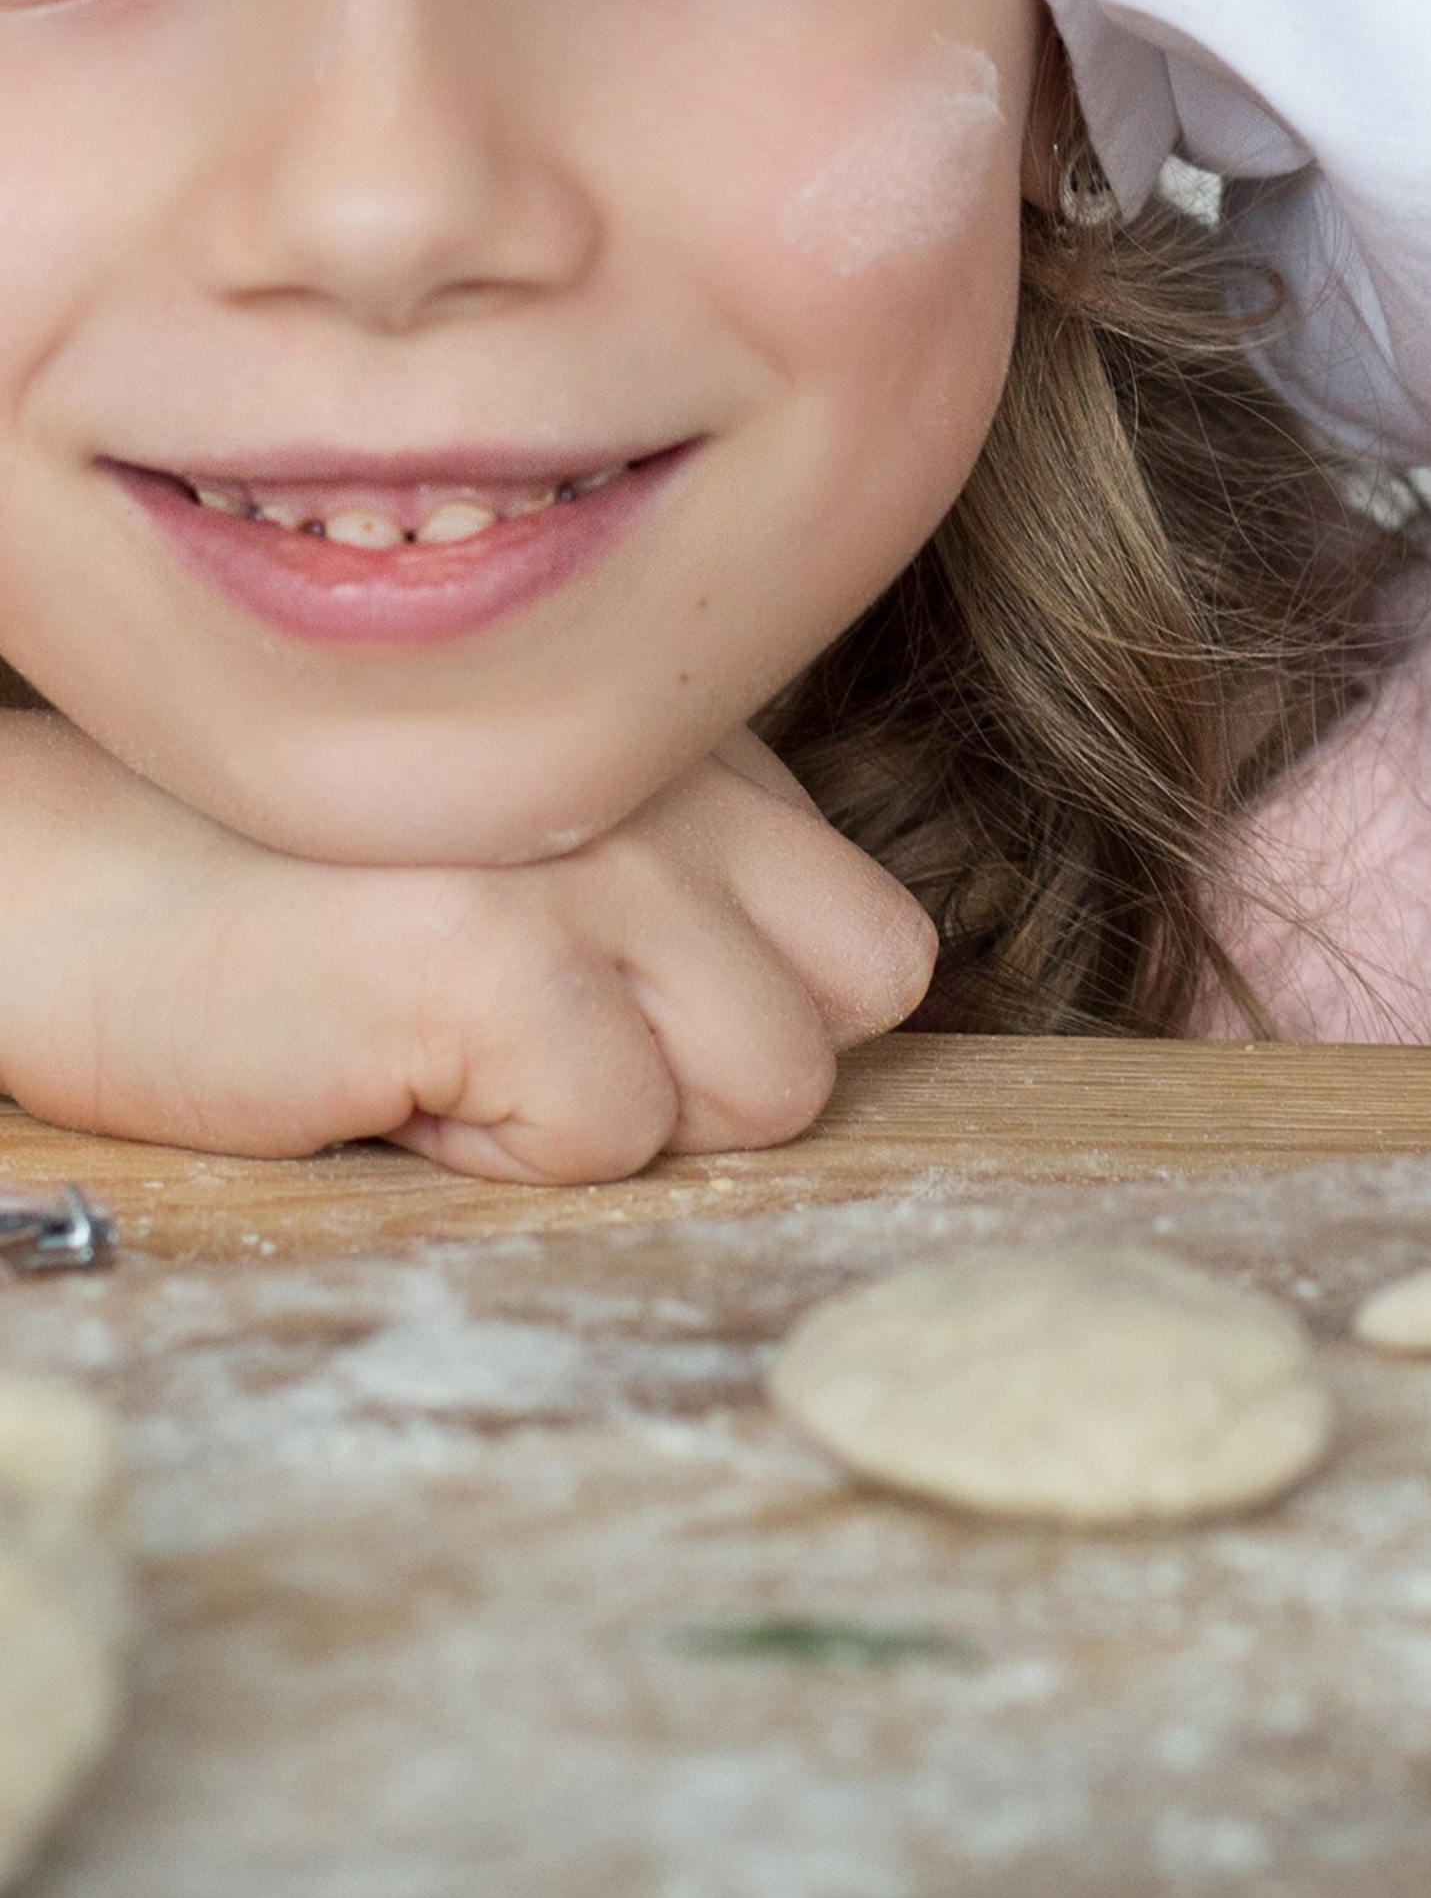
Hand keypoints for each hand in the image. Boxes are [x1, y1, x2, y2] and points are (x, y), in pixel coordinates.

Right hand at [0, 709, 935, 1182]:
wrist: (49, 887)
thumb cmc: (285, 893)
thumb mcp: (526, 846)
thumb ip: (680, 890)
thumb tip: (801, 1031)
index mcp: (688, 747)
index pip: (879, 945)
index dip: (757, 1023)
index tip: (608, 1016)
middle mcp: (669, 776)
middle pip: (842, 1022)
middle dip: (706, 1082)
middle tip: (532, 1038)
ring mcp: (598, 855)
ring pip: (762, 1089)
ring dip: (606, 1115)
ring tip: (455, 1042)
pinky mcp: (501, 949)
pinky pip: (609, 1136)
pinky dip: (499, 1151)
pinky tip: (388, 1070)